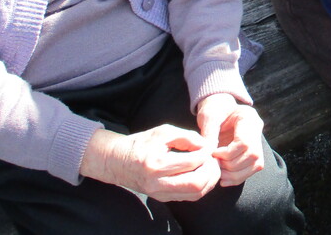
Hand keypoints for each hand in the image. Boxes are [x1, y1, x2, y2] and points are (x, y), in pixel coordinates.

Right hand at [80, 124, 219, 201]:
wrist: (117, 161)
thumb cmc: (140, 143)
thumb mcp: (162, 132)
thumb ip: (186, 137)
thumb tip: (206, 144)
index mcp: (157, 164)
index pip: (192, 162)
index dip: (206, 153)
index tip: (210, 145)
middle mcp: (158, 183)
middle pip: (196, 184)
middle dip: (212, 170)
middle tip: (214, 158)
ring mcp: (160, 193)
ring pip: (195, 194)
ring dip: (209, 180)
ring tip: (211, 166)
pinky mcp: (162, 198)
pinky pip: (188, 196)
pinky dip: (201, 186)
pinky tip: (202, 173)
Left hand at [197, 93, 265, 185]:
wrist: (218, 110)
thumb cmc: (213, 111)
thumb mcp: (209, 118)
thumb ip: (209, 135)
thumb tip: (209, 155)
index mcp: (248, 117)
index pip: (245, 142)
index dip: (228, 153)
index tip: (213, 154)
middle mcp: (257, 129)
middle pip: (252, 155)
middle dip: (231, 165)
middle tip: (214, 163)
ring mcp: (258, 141)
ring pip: (255, 165)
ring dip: (235, 174)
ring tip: (218, 172)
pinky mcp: (255, 152)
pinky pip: (252, 169)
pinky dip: (237, 177)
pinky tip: (223, 178)